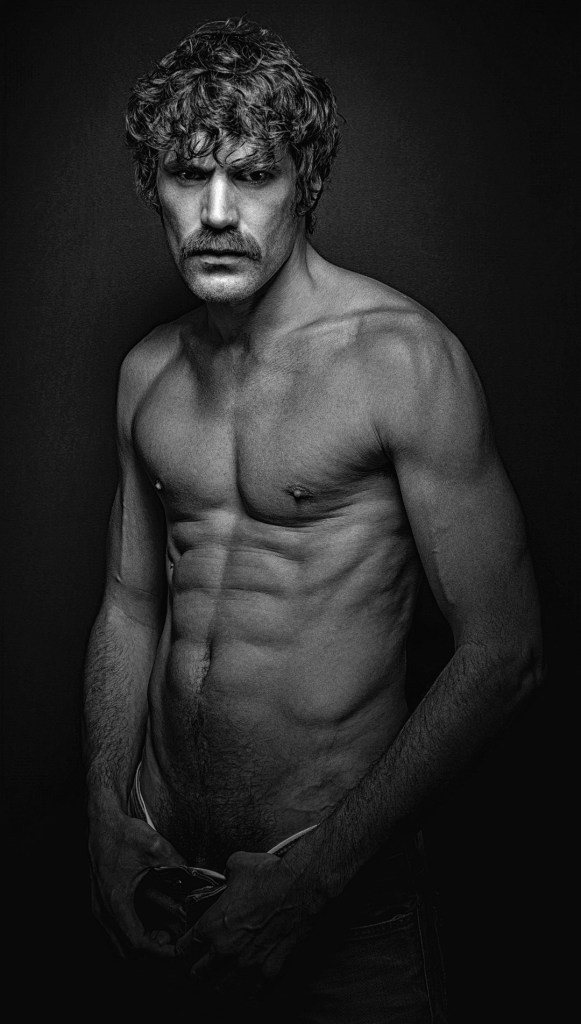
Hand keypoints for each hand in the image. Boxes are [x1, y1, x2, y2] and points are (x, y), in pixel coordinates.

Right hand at [88, 807, 185, 957]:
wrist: (102, 822)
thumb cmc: (123, 833)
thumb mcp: (155, 846)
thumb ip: (176, 862)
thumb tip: (194, 873)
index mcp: (116, 900)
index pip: (136, 942)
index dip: (158, 951)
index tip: (176, 948)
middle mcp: (103, 908)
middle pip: (124, 950)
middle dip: (150, 951)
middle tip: (171, 941)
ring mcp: (98, 907)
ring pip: (116, 943)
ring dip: (138, 944)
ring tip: (161, 934)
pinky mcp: (98, 902)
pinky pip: (112, 931)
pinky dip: (129, 934)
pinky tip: (146, 923)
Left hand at [175, 851, 321, 996]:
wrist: (301, 886)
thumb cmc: (270, 875)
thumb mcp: (238, 864)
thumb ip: (227, 873)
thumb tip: (230, 873)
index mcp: (213, 924)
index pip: (186, 945)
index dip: (183, 947)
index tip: (184, 948)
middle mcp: (226, 949)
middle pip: (201, 972)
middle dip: (198, 970)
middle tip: (197, 970)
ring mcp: (249, 962)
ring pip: (224, 987)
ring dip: (220, 985)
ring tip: (218, 984)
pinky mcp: (271, 968)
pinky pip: (254, 990)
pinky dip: (248, 991)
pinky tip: (246, 991)